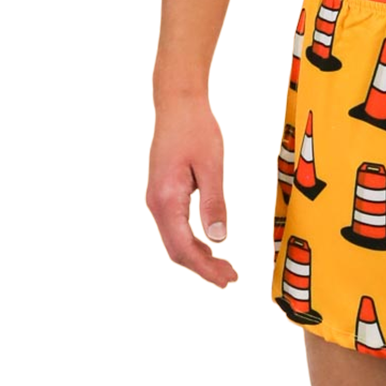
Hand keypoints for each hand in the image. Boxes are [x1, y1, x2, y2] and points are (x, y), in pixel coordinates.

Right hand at [147, 94, 239, 287]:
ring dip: (197, 257)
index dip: (206, 268)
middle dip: (203, 268)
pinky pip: (174, 227)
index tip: (228, 279)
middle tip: (229, 278)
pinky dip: (191, 241)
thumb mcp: (211, 165)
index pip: (184, 248)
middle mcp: (156, 203)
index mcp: (167, 199)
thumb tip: (218, 238)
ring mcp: (157, 200)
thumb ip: (214, 201)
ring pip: (174, 240)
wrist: (178, 106)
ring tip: (222, 267)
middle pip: (176, 250)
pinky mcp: (163, 195)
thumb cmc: (197, 130)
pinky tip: (209, 245)